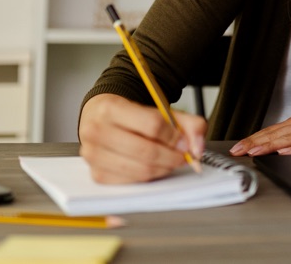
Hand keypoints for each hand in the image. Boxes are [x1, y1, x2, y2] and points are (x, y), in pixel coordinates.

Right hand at [79, 93, 205, 182]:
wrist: (102, 116)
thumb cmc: (131, 114)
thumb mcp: (160, 109)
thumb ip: (188, 123)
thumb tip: (197, 148)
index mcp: (111, 108)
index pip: (152, 125)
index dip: (174, 136)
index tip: (183, 141)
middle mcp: (97, 131)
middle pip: (146, 152)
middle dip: (171, 157)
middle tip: (182, 156)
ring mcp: (94, 155)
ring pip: (139, 170)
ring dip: (162, 169)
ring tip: (170, 161)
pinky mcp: (97, 174)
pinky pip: (131, 182)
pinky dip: (149, 177)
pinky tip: (154, 167)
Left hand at [229, 114, 290, 156]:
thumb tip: (273, 150)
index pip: (268, 132)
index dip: (251, 140)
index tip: (236, 148)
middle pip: (273, 135)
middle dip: (253, 143)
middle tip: (237, 151)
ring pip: (286, 139)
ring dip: (268, 145)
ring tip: (253, 152)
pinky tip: (284, 152)